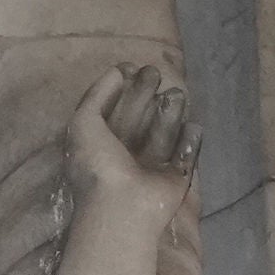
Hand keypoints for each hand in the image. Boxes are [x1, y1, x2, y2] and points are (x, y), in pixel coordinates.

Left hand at [70, 62, 199, 211]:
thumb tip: (118, 72)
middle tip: (155, 72)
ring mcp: (151, 169)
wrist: (122, 206)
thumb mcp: (83, 123)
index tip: (131, 68)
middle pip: (139, 118)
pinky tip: (192, 123)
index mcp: (100, 147)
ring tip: (174, 93)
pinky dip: (189, 139)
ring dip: (169, 111)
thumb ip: (96, 95)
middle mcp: (124, 157)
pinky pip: (186, 154)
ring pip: (163, 132)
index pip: (112, 112)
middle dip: (146, 93)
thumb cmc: (97, 166)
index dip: (120, 89)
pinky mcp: (174, 179)